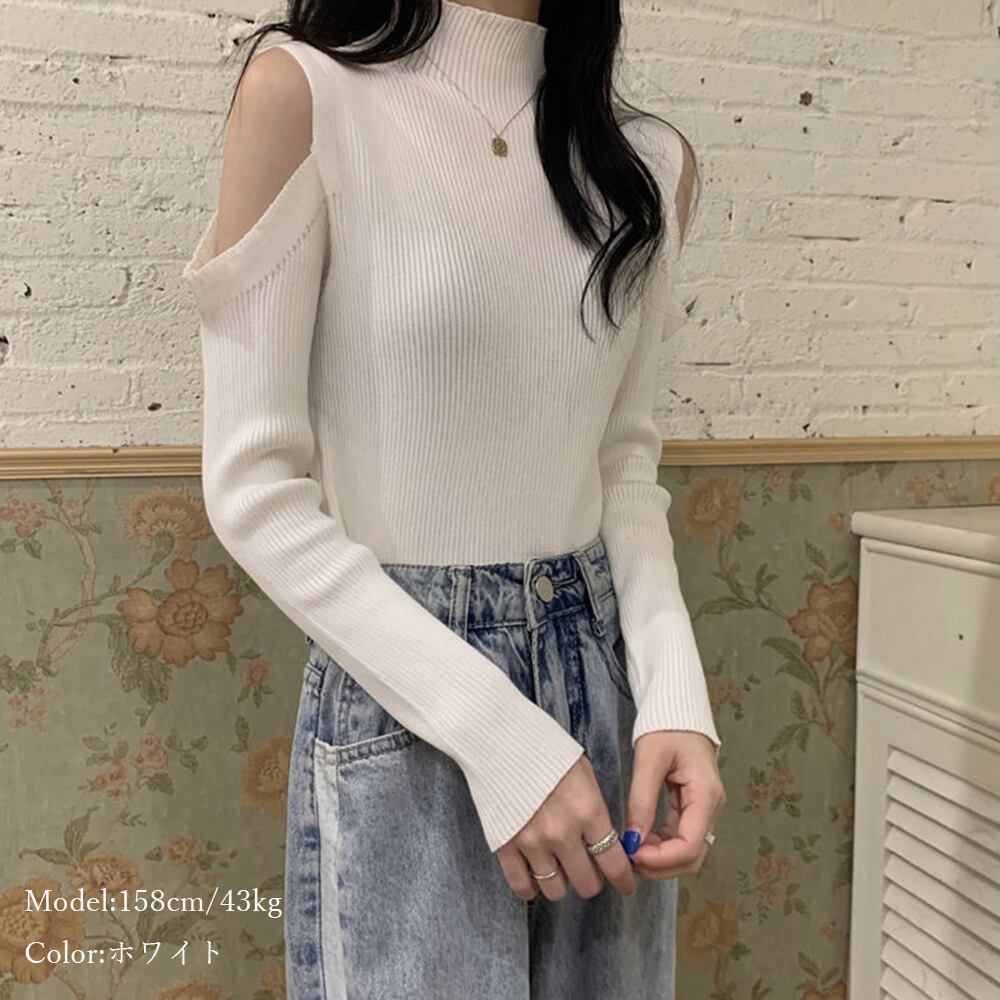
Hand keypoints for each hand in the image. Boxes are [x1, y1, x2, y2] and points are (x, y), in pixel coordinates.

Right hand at [496, 755, 635, 901]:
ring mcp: (532, 842)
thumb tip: (602, 839)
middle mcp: (563, 833)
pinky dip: (530, 888)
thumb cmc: (545, 749)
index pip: (614, 862)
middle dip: (591, 880)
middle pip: (586, 883)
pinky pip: (521, 886)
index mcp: (588, 811)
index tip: (625, 885)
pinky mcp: (505, 845)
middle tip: (587, 870)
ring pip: (556, 890)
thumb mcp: (583, 773)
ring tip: (559, 869)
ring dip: (561, 884)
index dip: (623, 879)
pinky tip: (534, 878)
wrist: (500, 738)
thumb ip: (594, 809)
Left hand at [624, 731, 725, 878]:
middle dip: (660, 865)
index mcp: (706, 795)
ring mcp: (704, 809)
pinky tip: (640, 840)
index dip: (661, 859)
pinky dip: (661, 846)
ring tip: (630, 851)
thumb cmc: (667, 728)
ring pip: (688, 851)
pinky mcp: (694, 808)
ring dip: (660, 859)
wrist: (678, 712)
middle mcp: (711, 807)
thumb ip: (642, 800)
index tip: (632, 854)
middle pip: (692, 856)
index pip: (690, 845)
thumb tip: (633, 839)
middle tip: (628, 860)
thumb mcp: (649, 760)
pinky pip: (681, 837)